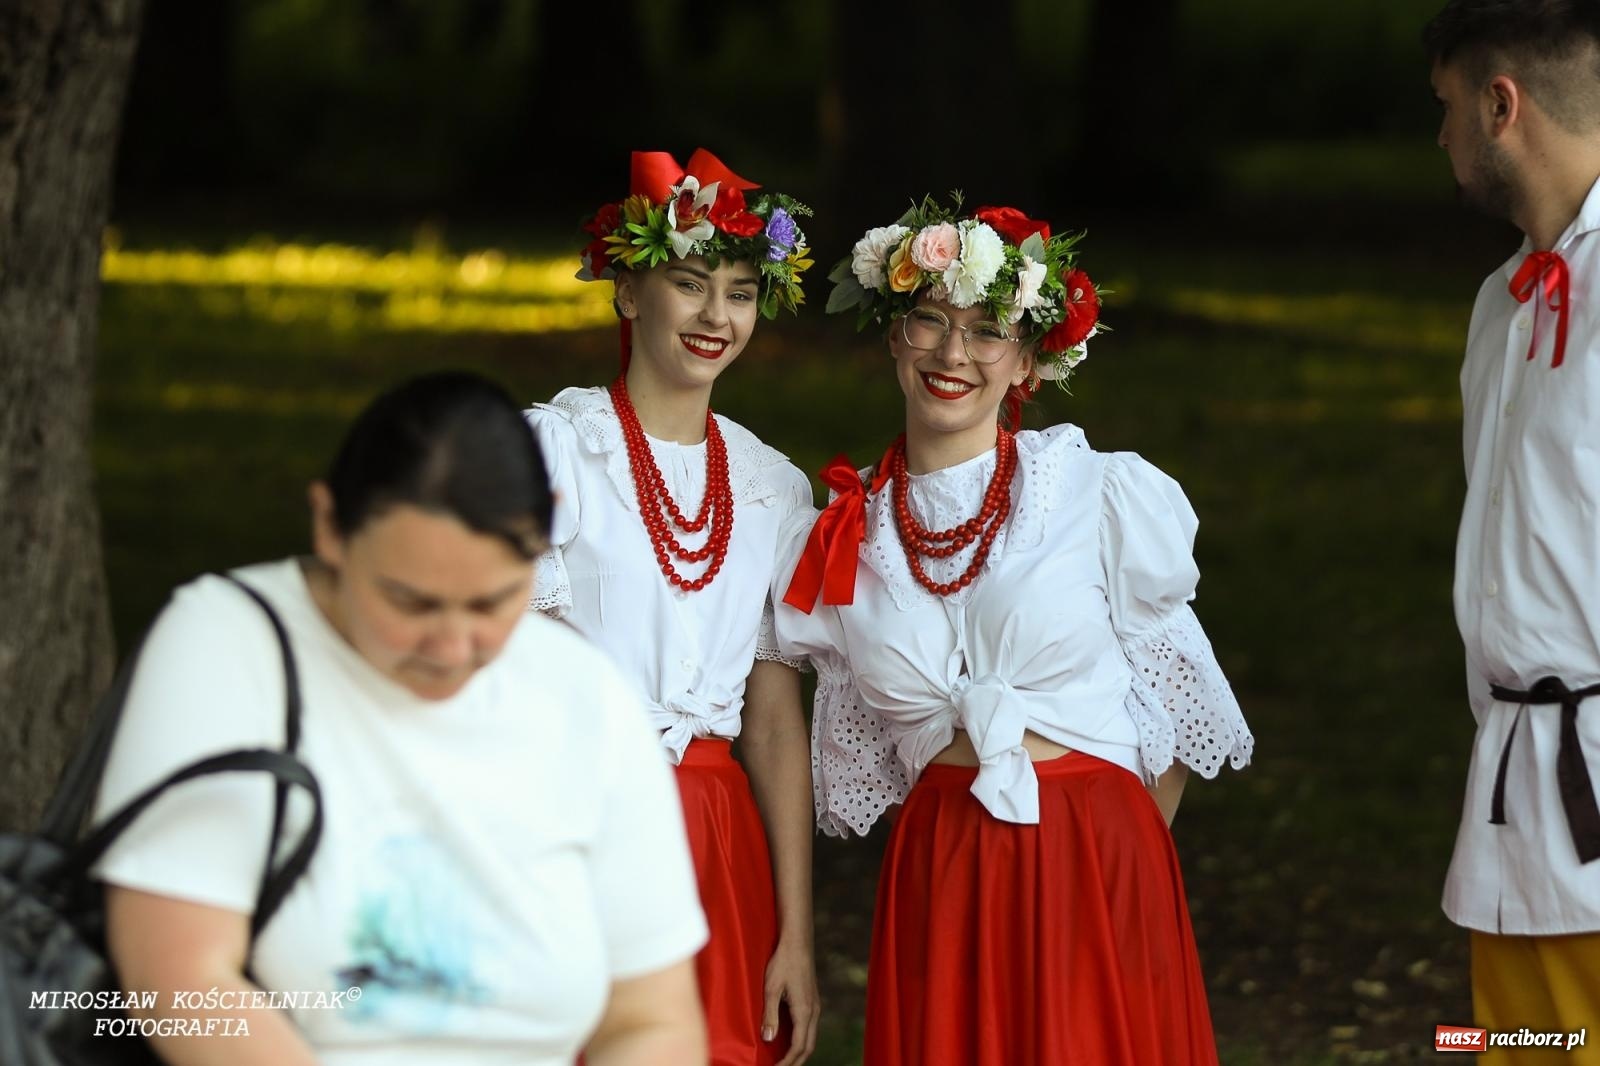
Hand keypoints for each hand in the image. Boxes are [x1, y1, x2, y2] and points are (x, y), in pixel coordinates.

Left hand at [762, 935, 818, 1065]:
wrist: (797, 942)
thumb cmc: (782, 962)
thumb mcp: (771, 988)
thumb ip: (770, 1015)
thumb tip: (769, 1040)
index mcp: (804, 1011)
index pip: (798, 1047)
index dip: (787, 1063)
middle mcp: (813, 1011)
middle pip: (808, 1047)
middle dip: (795, 1062)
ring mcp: (815, 1006)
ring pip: (810, 1038)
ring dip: (799, 1053)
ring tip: (784, 1061)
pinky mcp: (812, 1001)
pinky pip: (809, 1028)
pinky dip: (801, 1040)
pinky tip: (789, 1041)